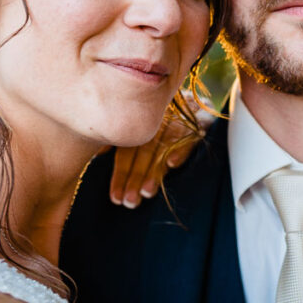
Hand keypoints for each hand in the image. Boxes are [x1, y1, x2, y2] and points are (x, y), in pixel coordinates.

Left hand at [109, 91, 214, 207]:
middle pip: (145, 149)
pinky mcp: (203, 118)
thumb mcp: (142, 130)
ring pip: (165, 145)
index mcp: (142, 121)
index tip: (116, 198)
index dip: (121, 173)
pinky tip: (173, 163)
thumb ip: (118, 140)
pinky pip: (191, 132)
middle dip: (136, 177)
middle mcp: (159, 117)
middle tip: (130, 201)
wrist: (199, 101)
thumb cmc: (167, 123)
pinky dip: (181, 148)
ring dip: (155, 169)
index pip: (128, 148)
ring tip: (147, 191)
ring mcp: (181, 117)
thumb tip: (99, 153)